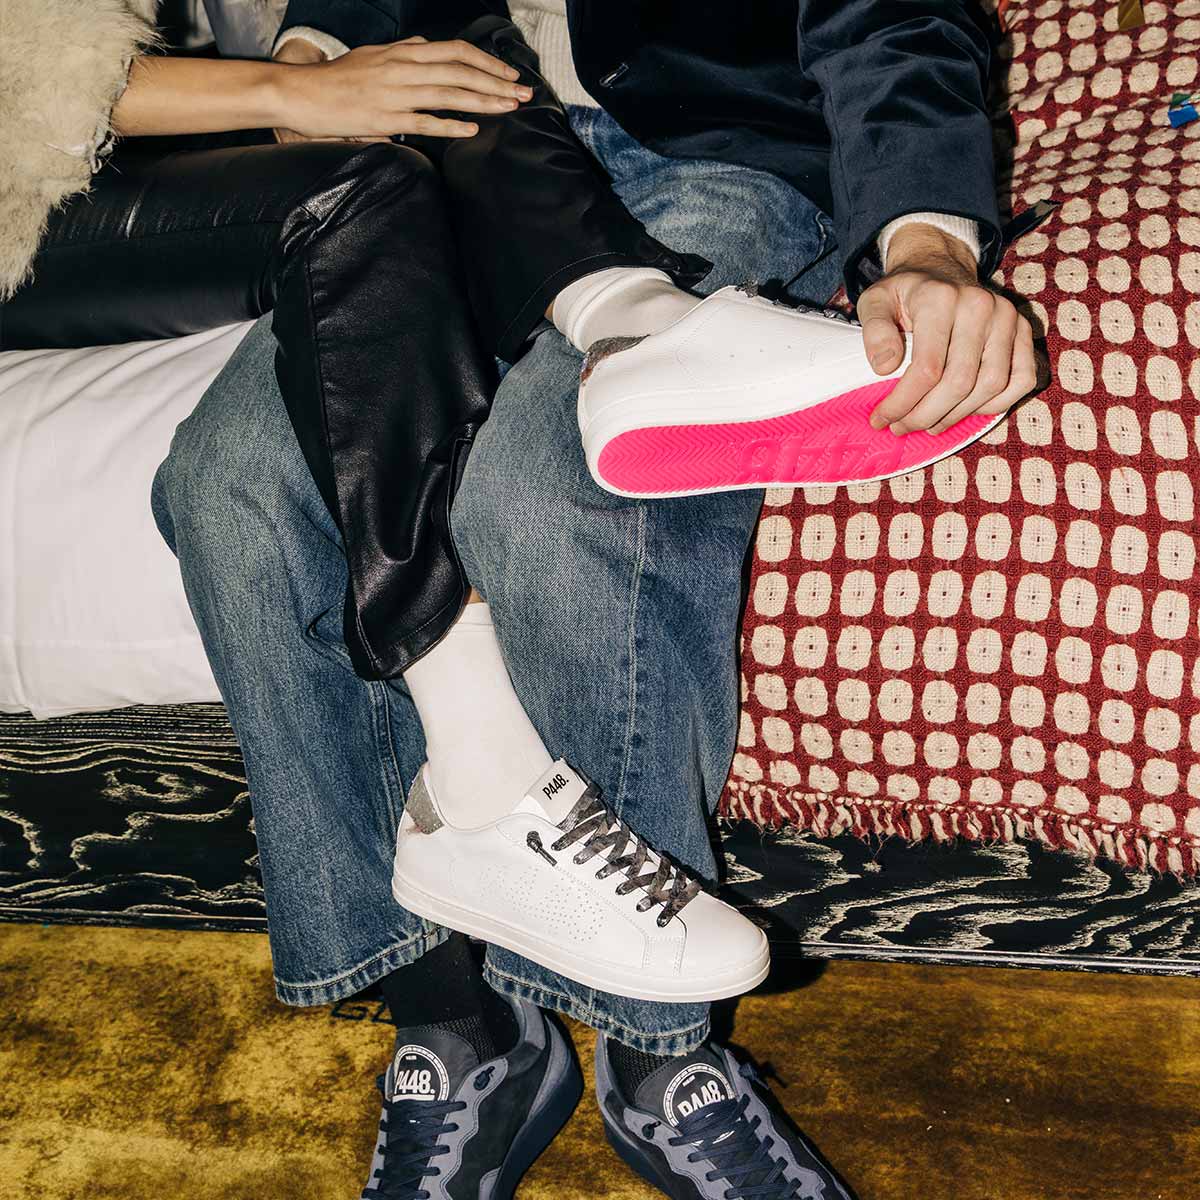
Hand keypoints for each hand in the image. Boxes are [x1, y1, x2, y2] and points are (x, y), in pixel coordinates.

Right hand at [272, 36, 531, 142]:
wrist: (303, 93)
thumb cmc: (340, 78)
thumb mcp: (375, 56)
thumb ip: (406, 52)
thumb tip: (430, 46)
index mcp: (404, 53)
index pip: (455, 51)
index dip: (486, 61)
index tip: (508, 73)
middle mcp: (403, 68)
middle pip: (460, 71)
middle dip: (496, 82)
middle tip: (523, 94)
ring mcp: (395, 93)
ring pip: (449, 93)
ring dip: (483, 101)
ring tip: (509, 108)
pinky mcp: (385, 118)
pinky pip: (424, 121)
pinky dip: (450, 125)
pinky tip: (472, 130)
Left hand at [856, 224, 1037, 435]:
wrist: (939, 270)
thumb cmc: (903, 294)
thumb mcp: (873, 302)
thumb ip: (874, 332)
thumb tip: (885, 369)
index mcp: (939, 298)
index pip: (927, 368)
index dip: (903, 403)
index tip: (881, 419)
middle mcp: (979, 305)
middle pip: (959, 382)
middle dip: (926, 415)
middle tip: (902, 428)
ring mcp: (1006, 318)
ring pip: (990, 386)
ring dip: (957, 415)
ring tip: (928, 424)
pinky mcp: (1023, 330)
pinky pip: (1021, 379)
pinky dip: (996, 405)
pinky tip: (965, 411)